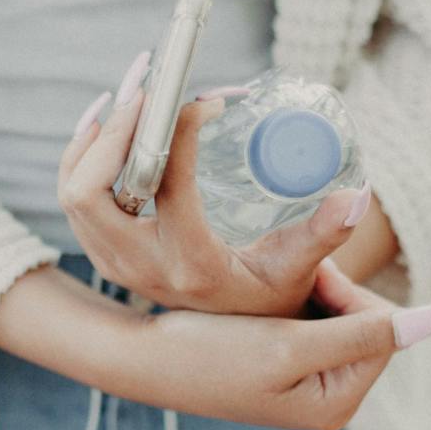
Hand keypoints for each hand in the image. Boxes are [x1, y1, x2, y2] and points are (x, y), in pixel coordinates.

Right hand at [0, 251, 430, 429]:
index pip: (381, 327)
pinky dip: (289, 300)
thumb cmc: (209, 354)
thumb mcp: (289, 343)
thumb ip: (363, 333)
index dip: (347, 291)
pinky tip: (257, 299)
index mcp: (339, 403)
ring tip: (266, 288)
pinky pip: (309, 319)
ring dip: (306, 291)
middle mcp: (330, 399)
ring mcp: (307, 384)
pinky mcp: (285, 366)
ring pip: (335, 314)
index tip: (305, 274)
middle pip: (362, 320)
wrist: (143, 361)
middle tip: (284, 278)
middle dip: (327, 291)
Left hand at [57, 57, 374, 317]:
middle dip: (112, 132)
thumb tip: (357, 196)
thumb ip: (325, 233)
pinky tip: (105, 120)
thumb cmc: (276, 295)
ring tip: (130, 92)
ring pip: (73, 194)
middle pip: (89, 194)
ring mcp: (119, 264)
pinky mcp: (108, 255)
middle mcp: (144, 268)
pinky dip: (81, 156)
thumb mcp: (301, 268)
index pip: (167, 189)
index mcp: (193, 266)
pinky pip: (74, 200)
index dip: (176, 134)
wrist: (238, 342)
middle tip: (148, 88)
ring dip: (94, 137)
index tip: (205, 101)